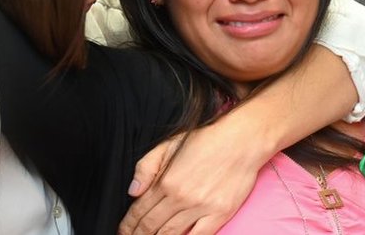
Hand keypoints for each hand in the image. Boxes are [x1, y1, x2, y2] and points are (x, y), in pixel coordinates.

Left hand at [119, 122, 267, 234]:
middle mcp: (180, 197)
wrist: (242, 140)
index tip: (123, 231)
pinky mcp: (219, 214)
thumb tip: (132, 190)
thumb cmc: (207, 140)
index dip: (128, 224)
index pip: (140, 210)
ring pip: (170, 234)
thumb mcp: (169, 144)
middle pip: (151, 225)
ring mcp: (200, 208)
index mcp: (166, 180)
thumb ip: (147, 166)